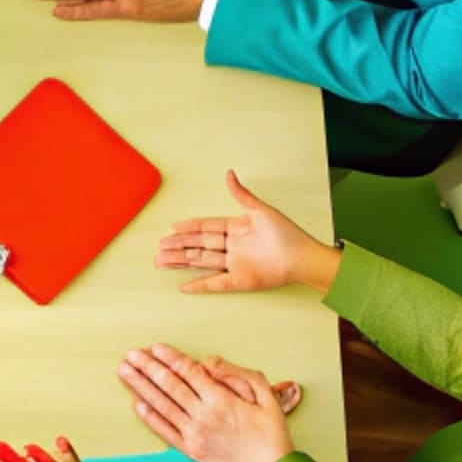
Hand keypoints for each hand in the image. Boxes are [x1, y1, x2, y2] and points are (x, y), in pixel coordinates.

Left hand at [119, 344, 294, 461]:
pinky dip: (150, 417)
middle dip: (148, 368)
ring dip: (141, 387)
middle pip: (170, 386)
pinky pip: (165, 431)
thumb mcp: (265, 394)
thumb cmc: (270, 432)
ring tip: (125, 372)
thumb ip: (237, 374)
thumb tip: (209, 362)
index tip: (155, 348)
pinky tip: (137, 404)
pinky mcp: (191, 451)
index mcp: (221, 400)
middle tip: (131, 355)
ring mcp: (194, 434)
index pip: (189, 373)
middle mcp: (203, 415)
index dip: (171, 358)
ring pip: (162, 405)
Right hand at [156, 171, 341, 294]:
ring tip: (161, 262)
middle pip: (199, 246)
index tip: (173, 227)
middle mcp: (232, 247)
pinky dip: (199, 285)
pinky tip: (184, 286)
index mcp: (236, 229)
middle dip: (178, 246)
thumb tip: (229, 174)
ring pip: (201, 262)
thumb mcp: (262, 210)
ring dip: (181, 262)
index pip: (206, 227)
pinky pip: (214, 283)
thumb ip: (242, 195)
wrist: (303, 258)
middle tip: (159, 247)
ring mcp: (234, 265)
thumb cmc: (287, 234)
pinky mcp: (239, 281)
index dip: (189, 227)